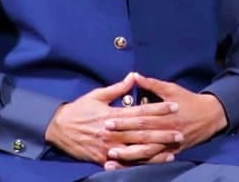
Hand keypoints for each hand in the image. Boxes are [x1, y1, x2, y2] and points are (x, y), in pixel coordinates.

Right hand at [44, 73, 181, 165]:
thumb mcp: (97, 95)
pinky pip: (125, 162)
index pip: (141, 111)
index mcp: (113, 114)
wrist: (58, 128)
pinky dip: (140, 162)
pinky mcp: (104, 158)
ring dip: (156, 148)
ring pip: (137, 149)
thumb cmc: (79, 110)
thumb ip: (117, 88)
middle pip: (143, 132)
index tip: (174, 106)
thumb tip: (133, 76)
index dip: (159, 109)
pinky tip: (153, 161)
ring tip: (173, 147)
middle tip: (180, 130)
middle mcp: (113, 131)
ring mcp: (109, 147)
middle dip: (163, 131)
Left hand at [103, 73, 227, 168]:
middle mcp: (166, 131)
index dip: (124, 119)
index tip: (108, 120)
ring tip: (112, 156)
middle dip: (122, 136)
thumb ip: (151, 84)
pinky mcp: (172, 152)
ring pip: (147, 152)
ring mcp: (169, 144)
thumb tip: (134, 75)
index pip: (141, 117)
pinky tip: (128, 165)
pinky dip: (141, 163)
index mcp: (165, 115)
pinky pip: (155, 160)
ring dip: (129, 155)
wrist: (210, 116)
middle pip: (141, 135)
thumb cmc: (188, 100)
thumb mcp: (171, 89)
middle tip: (105, 137)